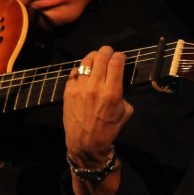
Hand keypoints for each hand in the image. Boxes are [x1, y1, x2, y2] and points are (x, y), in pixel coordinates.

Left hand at [63, 46, 132, 166]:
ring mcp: (80, 88)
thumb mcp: (125, 112)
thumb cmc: (108, 130)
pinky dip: (81, 68)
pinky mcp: (68, 91)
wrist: (85, 143)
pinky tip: (85, 72)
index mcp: (112, 93)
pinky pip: (75, 72)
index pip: (116, 63)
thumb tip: (118, 81)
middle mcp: (95, 87)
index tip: (121, 56)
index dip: (120, 55)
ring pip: (86, 61)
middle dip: (107, 51)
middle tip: (109, 52)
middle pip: (101, 57)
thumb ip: (123, 94)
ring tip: (97, 57)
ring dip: (94, 56)